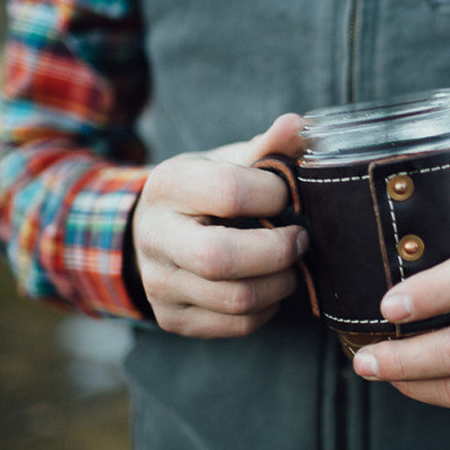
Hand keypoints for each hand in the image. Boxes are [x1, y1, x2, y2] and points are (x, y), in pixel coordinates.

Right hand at [131, 114, 307, 337]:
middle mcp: (155, 237)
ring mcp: (160, 284)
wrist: (149, 232)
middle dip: (278, 251)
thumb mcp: (225, 161)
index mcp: (169, 186)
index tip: (284, 194)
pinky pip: (237, 325)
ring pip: (236, 299)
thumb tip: (299, 124)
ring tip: (290, 263)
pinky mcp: (175, 318)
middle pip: (222, 258)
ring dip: (281, 283)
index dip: (272, 194)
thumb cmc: (201, 192)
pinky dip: (268, 308)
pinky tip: (270, 285)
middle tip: (300, 238)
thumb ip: (266, 146)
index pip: (228, 191)